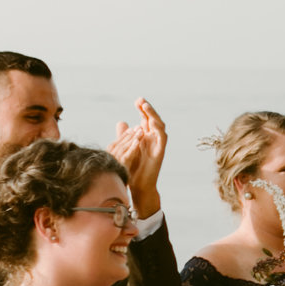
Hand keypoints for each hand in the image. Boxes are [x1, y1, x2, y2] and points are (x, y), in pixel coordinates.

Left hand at [108, 99, 168, 218]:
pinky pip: (162, 137)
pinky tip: (151, 122)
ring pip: (160, 126)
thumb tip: (121, 121)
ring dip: (153, 115)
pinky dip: (157, 129)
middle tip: (140, 100)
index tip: (137, 101)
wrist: (138, 185)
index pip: (146, 119)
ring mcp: (157, 145)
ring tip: (145, 107)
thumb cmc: (134, 169)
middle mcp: (153, 139)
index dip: (143, 110)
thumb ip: (125, 135)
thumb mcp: (127, 147)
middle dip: (148, 109)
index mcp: (145, 137)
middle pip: (153, 120)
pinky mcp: (160, 152)